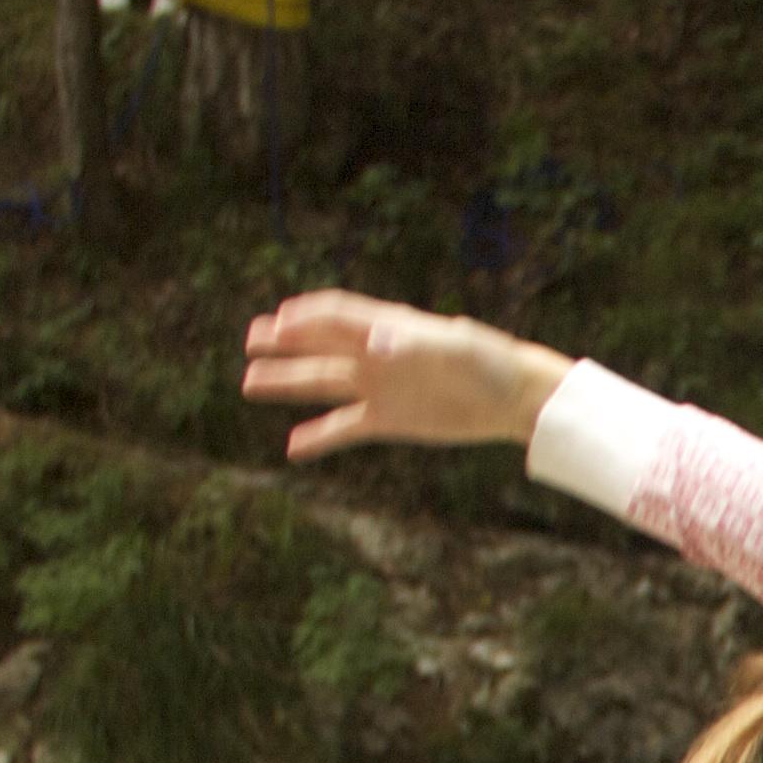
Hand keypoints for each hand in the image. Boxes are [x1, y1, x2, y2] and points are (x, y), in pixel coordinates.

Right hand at [240, 291, 573, 460]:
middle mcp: (375, 354)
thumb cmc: (487, 361)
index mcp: (388, 326)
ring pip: (322, 384)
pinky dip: (319, 437)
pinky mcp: (387, 420)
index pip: (337, 315)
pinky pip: (344, 428)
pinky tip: (292, 447)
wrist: (513, 399)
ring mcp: (378, 388)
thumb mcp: (453, 348)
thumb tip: (374, 345)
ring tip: (249, 383)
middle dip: (284, 344)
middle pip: (319, 346)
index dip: (307, 316)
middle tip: (250, 341)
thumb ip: (411, 344)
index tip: (277, 322)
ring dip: (287, 383)